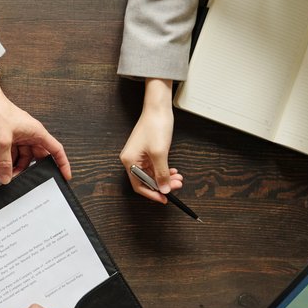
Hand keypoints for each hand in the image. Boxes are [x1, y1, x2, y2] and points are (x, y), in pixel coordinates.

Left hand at [0, 74, 71, 183]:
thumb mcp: (2, 140)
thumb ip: (5, 161)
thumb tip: (6, 177)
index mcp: (37, 132)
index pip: (56, 150)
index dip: (63, 164)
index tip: (65, 176)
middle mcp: (31, 134)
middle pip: (39, 156)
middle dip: (34, 169)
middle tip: (28, 180)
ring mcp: (20, 136)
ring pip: (25, 156)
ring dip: (19, 166)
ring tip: (10, 175)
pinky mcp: (10, 137)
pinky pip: (14, 153)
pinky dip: (10, 161)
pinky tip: (4, 167)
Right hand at [121, 80, 181, 203]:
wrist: (158, 108)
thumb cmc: (155, 126)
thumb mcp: (160, 153)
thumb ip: (162, 173)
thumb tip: (164, 189)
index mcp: (129, 161)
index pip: (139, 185)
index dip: (152, 193)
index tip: (165, 198)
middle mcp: (131, 159)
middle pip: (146, 180)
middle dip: (162, 185)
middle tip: (176, 186)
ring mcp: (139, 155)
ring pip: (151, 174)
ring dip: (165, 178)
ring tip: (178, 178)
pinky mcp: (146, 151)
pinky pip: (154, 166)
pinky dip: (164, 170)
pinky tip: (173, 171)